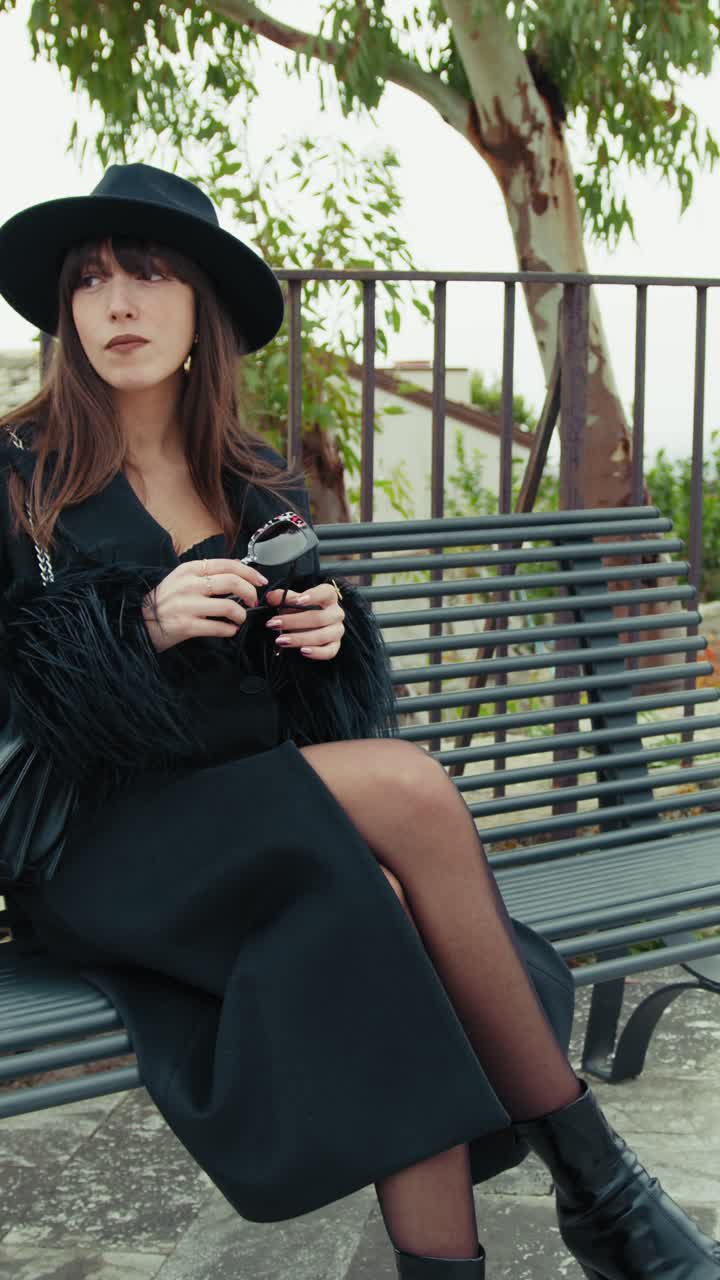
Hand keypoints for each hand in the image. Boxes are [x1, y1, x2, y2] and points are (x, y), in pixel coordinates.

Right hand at [142, 558, 268, 653]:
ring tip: (239, 619)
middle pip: (232, 582)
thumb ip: (207, 574)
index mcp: (190, 569)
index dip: (250, 572)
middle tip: (252, 601)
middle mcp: (189, 584)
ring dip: (241, 615)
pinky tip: (229, 630)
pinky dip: (230, 630)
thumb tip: (239, 572)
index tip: (260, 581)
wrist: (138, 621)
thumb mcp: (182, 579)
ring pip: (229, 606)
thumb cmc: (165, 601)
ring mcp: (187, 605)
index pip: (228, 565)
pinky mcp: (186, 626)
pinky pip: (220, 628)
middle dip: (250, 592)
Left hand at [264, 583, 344, 659]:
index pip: (327, 592)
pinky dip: (316, 652)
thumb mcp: (292, 601)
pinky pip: (329, 651)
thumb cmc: (301, 609)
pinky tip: (302, 651)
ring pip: (322, 636)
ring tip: (280, 640)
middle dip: (293, 622)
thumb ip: (282, 598)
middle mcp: (336, 613)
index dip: (314, 596)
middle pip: (319, 618)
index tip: (298, 601)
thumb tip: (270, 597)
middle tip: (273, 624)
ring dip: (299, 639)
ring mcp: (337, 630)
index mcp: (329, 597)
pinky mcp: (335, 645)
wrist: (309, 625)